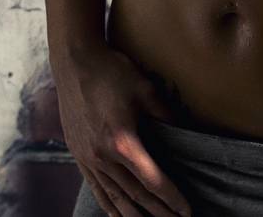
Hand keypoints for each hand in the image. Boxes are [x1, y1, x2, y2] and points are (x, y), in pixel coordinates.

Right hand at [53, 44, 193, 216]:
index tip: (187, 210)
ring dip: (134, 216)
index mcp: (122, 141)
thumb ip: (167, 118)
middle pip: (135, 195)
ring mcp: (87, 158)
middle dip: (158, 213)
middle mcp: (102, 156)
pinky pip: (95, 188)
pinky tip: (118, 216)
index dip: (172, 198)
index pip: (153, 180)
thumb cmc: (113, 72)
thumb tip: (187, 136)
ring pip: (114, 197)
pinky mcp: (77, 154)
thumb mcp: (147, 91)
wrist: (75, 61)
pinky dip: (109, 206)